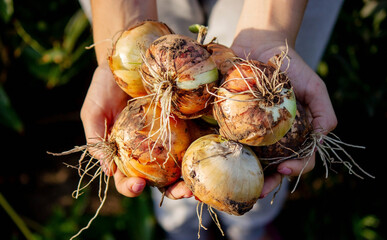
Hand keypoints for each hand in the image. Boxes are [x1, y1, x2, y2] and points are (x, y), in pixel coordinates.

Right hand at [80, 62, 192, 198]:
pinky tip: (214, 156)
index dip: (130, 187)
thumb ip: (97, 138)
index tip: (138, 186)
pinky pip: (197, 141)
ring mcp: (170, 139)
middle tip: (185, 192)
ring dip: (194, 178)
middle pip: (162, 179)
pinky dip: (205, 152)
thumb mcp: (94, 110)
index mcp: (125, 153)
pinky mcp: (187, 124)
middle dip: (174, 191)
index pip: (127, 178)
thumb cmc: (106, 87)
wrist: (129, 59)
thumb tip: (108, 170)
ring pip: (183, 166)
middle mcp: (149, 151)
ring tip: (202, 184)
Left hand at [231, 31, 337, 196]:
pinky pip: (226, 141)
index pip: (299, 159)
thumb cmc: (292, 67)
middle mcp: (272, 138)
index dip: (295, 169)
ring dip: (242, 176)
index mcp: (294, 135)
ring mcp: (250, 132)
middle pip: (271, 168)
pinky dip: (222, 154)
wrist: (261, 45)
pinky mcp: (230, 122)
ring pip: (248, 160)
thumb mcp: (315, 87)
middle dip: (266, 183)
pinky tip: (216, 162)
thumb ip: (324, 113)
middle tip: (257, 192)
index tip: (284, 169)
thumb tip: (322, 139)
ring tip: (234, 186)